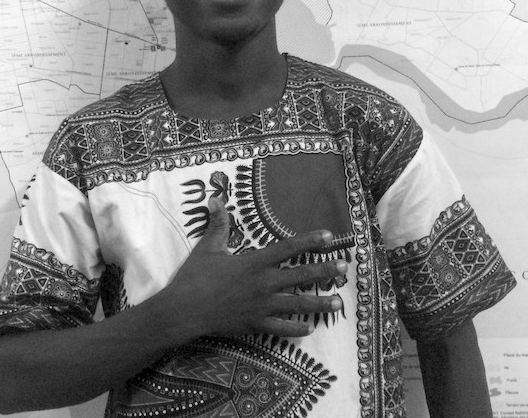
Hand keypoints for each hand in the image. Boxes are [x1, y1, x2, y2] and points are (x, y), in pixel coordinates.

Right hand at [166, 197, 346, 337]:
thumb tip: (214, 198)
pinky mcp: (255, 325)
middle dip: (324, 272)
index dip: (310, 241)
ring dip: (320, 303)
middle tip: (344, 269)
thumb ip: (217, 224)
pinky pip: (281, 329)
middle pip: (301, 276)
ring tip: (338, 303)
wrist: (183, 311)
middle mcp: (263, 284)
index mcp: (254, 262)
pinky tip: (309, 329)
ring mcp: (261, 307)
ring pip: (298, 305)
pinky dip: (296, 329)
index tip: (329, 236)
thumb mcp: (207, 247)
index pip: (288, 248)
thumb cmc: (194, 277)